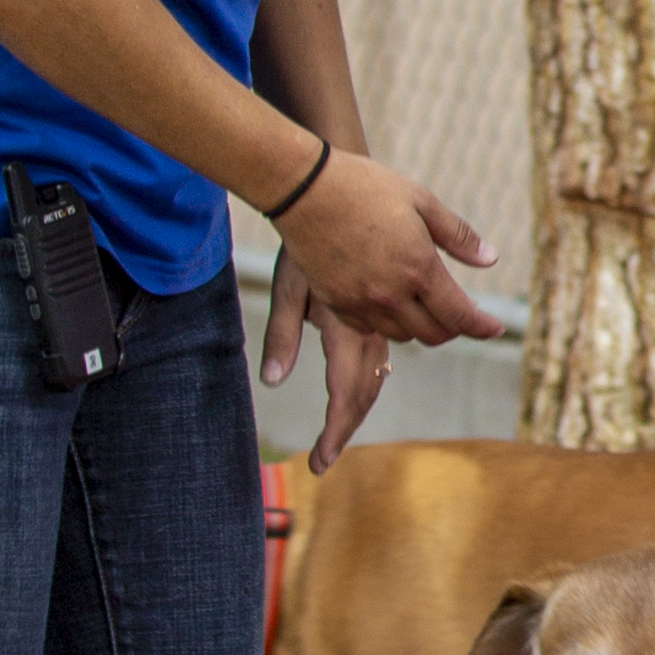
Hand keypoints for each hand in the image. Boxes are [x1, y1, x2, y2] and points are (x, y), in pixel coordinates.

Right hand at [258, 149, 502, 443]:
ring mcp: (360, 302)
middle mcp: (391, 294)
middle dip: (453, 328)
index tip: (495, 329)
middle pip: (433, 333)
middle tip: (460, 314)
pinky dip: (386, 323)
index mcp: (419, 269)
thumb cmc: (366, 188)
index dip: (482, 327)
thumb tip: (490, 259)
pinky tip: (390, 304)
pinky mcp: (334, 302)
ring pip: (401, 335)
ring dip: (420, 327)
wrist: (304, 189)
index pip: (459, 315)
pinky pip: (368, 328)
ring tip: (425, 307)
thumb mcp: (422, 202)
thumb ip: (459, 236)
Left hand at [260, 240, 391, 477]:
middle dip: (344, 427)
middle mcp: (369, 327)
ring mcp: (378, 316)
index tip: (319, 463)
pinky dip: (370, 377)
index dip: (336, 430)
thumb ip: (281, 335)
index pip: (347, 392)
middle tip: (322, 459)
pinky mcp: (378, 304)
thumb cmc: (305, 239)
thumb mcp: (287, 288)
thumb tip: (271, 382)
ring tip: (335, 431)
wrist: (334, 191)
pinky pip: (383, 349)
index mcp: (346, 328)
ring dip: (357, 405)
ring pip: (377, 374)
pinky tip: (361, 384)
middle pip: (365, 391)